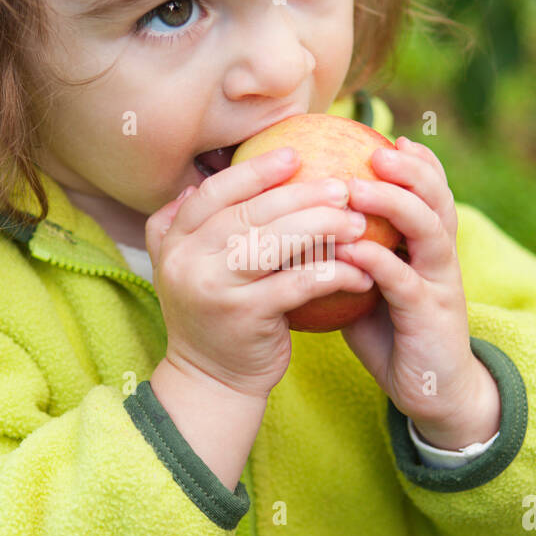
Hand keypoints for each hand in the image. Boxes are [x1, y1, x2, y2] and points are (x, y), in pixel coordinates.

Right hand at [144, 150, 373, 400]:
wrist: (210, 380)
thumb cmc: (213, 316)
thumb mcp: (188, 270)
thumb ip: (188, 229)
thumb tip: (194, 184)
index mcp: (176, 242)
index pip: (216, 192)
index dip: (255, 171)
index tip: (294, 155)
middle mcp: (189, 261)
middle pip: (252, 213)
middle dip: (302, 195)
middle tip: (343, 187)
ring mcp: (216, 289)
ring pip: (276, 242)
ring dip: (323, 228)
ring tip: (357, 224)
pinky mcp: (246, 316)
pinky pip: (298, 284)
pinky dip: (332, 274)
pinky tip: (360, 272)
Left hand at [333, 137, 500, 447]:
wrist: (430, 392)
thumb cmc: (392, 334)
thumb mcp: (367, 286)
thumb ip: (346, 256)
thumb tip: (295, 226)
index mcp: (428, 246)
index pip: (431, 192)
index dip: (416, 163)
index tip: (387, 136)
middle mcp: (440, 257)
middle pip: (437, 199)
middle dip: (412, 170)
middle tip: (378, 148)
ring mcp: (439, 284)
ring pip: (429, 230)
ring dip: (395, 204)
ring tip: (360, 187)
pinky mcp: (430, 316)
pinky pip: (405, 281)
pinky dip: (378, 261)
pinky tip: (351, 249)